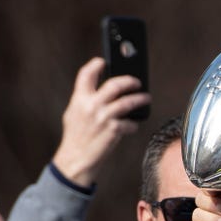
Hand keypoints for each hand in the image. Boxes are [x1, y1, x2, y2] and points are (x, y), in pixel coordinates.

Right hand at [51, 57, 152, 187]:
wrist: (76, 159)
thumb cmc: (77, 137)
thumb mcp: (74, 113)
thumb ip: (86, 101)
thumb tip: (101, 91)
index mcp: (79, 99)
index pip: (86, 74)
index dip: (96, 64)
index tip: (104, 61)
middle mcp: (91, 106)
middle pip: (114, 84)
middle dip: (129, 80)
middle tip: (137, 82)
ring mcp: (104, 118)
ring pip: (128, 102)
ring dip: (141, 99)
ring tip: (146, 98)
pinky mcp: (114, 130)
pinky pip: (131, 123)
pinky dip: (134, 124)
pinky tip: (132, 125)